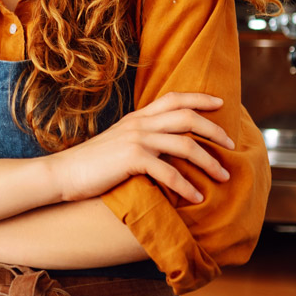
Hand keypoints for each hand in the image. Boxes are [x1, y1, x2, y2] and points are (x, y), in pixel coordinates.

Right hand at [48, 92, 233, 204]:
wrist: (63, 173)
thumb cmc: (91, 164)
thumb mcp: (118, 142)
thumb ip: (140, 139)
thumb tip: (165, 147)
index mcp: (137, 117)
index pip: (174, 98)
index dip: (199, 98)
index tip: (220, 104)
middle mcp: (139, 123)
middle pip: (187, 117)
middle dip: (214, 130)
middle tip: (231, 145)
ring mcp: (136, 139)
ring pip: (185, 144)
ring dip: (209, 161)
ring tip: (223, 176)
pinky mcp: (132, 159)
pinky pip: (169, 171)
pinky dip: (186, 185)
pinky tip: (197, 197)